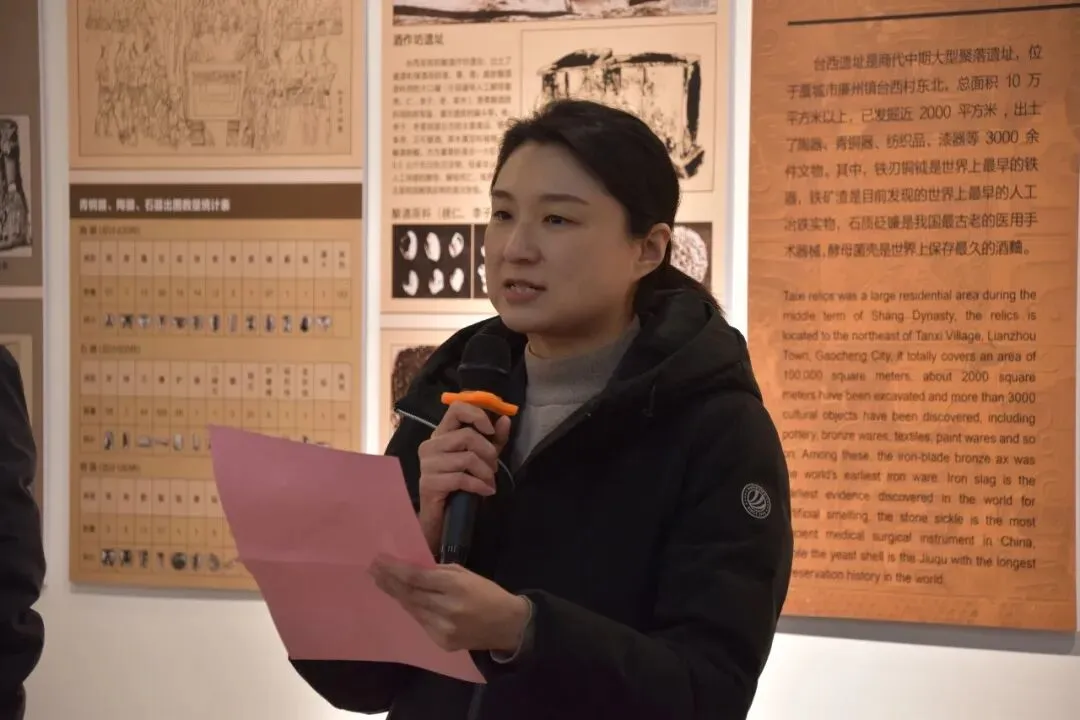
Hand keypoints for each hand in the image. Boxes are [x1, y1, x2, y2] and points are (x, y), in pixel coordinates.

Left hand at [370, 555, 529, 653]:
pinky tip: (402, 599)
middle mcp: (447, 609)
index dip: (395, 569)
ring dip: (395, 595)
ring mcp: (443, 629)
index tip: (379, 560)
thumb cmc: (488, 593)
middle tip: (373, 569)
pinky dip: (410, 609)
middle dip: (389, 581)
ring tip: (381, 582)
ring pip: (412, 609)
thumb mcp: (466, 574)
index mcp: (456, 587)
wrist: (507, 626)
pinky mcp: (442, 642)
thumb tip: (412, 568)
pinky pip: (421, 622)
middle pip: (410, 594)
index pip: (417, 578)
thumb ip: (439, 572)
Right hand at [417, 401, 510, 551]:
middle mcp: (430, 445)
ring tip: (489, 481)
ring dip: (486, 472)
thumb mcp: (482, 458)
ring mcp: (427, 464)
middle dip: (488, 453)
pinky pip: (462, 479)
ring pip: (467, 458)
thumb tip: (505, 419)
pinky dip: (480, 486)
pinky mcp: (429, 483)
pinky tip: (486, 491)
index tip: (490, 430)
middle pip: (467, 436)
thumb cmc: (461, 484)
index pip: (456, 408)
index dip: (477, 415)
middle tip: (494, 468)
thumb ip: (493, 439)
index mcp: (441, 434)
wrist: (442, 517)